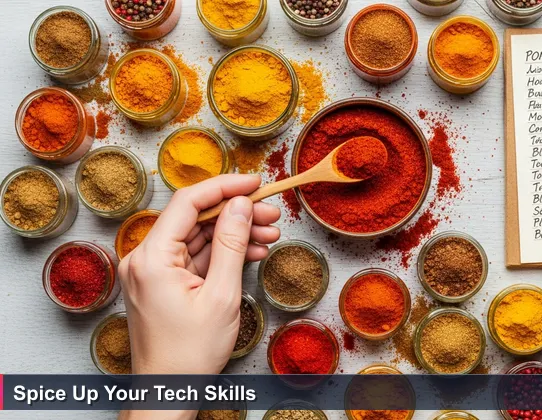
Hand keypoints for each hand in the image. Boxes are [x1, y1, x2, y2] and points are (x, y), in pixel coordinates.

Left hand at [119, 175, 280, 374]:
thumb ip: (231, 244)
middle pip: (194, 219)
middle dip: (235, 213)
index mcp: (151, 258)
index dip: (225, 187)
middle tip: (272, 214)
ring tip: (270, 234)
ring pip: (196, 237)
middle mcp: (144, 259)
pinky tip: (252, 251)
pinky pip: (193, 257)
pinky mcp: (161, 283)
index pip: (188, 202)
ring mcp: (151, 271)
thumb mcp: (221, 295)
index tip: (256, 183)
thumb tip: (241, 205)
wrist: (169, 393)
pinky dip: (221, 253)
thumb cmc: (190, 354)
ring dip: (233, 233)